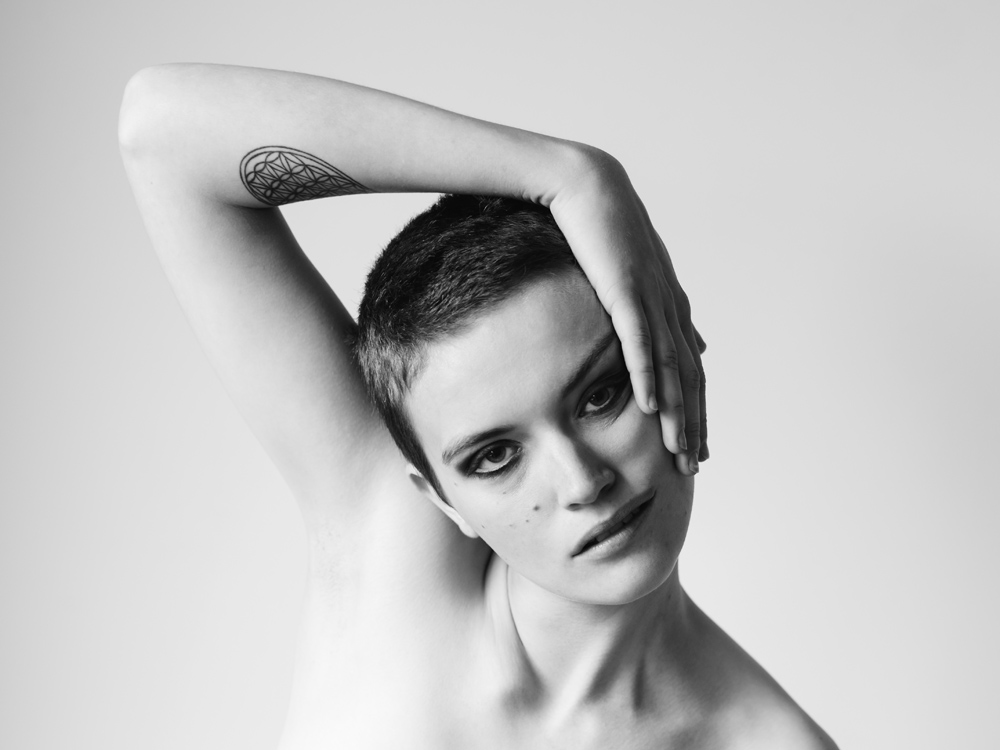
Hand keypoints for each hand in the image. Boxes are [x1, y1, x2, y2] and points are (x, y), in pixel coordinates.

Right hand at [547, 150, 706, 474]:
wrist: (589, 186)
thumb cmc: (602, 227)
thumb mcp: (627, 275)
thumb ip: (648, 309)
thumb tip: (673, 335)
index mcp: (668, 307)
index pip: (689, 370)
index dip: (694, 410)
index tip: (695, 444)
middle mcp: (669, 308)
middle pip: (689, 378)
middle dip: (693, 424)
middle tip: (695, 466)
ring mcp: (651, 300)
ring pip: (670, 368)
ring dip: (676, 412)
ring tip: (678, 451)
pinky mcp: (626, 290)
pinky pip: (640, 342)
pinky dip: (647, 376)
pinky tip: (650, 407)